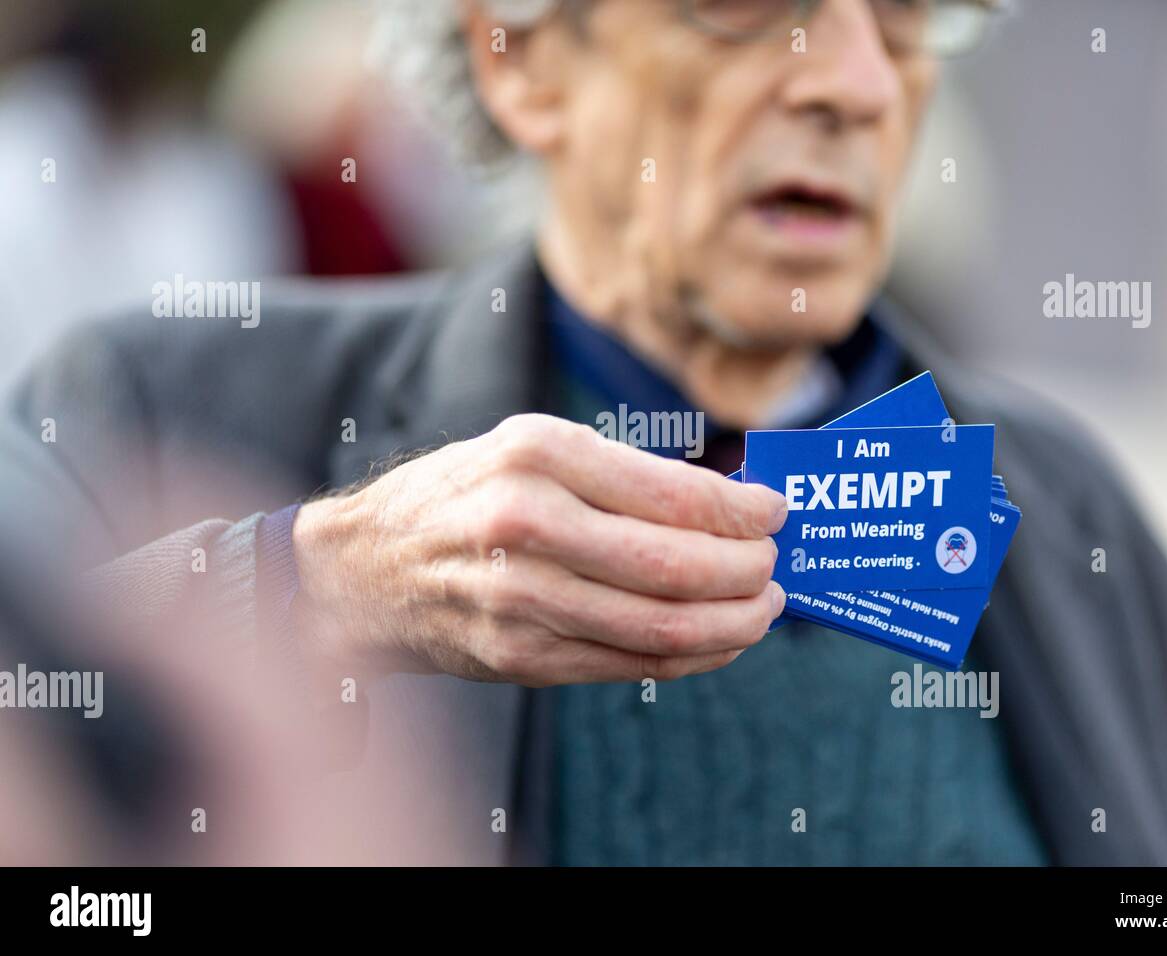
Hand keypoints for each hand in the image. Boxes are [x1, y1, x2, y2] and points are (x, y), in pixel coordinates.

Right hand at [292, 414, 787, 686]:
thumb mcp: (529, 448)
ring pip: (660, 626)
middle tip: (775, 568)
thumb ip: (621, 474)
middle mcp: (527, 522)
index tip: (777, 513)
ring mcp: (520, 597)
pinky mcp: (519, 655)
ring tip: (763, 609)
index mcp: (538, 453)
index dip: (742, 511)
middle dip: (748, 572)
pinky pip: (629, 664)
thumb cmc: (461, 495)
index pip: (673, 492)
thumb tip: (728, 502)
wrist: (364, 568)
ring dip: (732, 624)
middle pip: (675, 566)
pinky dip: (689, 657)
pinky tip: (717, 642)